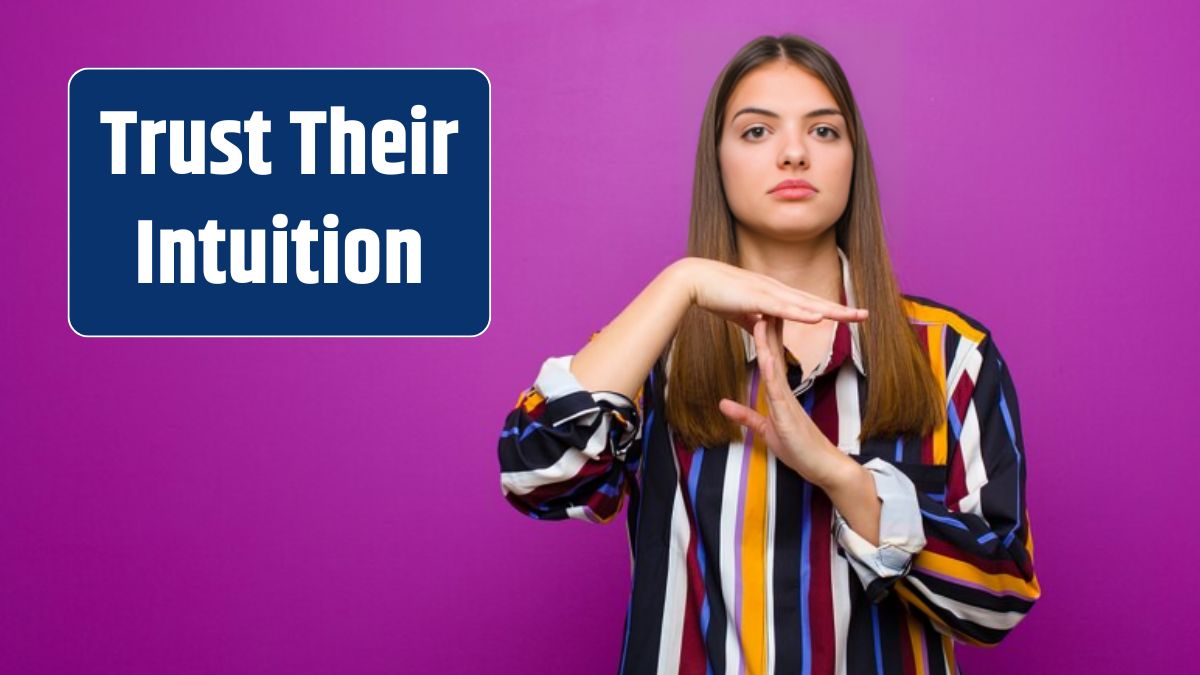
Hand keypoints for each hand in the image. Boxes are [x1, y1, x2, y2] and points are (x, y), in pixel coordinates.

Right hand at [674, 257, 867, 334]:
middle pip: (815, 302)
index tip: (849, 315)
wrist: (694, 280)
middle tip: (866, 315)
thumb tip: (764, 332)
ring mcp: (768, 292)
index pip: (808, 304)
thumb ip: (755, 322)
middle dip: (841, 309)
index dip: (830, 310)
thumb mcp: (741, 312)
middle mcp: (776, 290)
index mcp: (774, 294)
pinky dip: (802, 312)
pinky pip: (784, 307)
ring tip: (852, 316)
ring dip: (830, 310)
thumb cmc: (715, 294)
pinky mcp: (757, 298)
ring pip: (805, 304)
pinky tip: (819, 317)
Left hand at [716, 314, 851, 488]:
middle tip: (758, 298)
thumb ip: (746, 415)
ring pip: (775, 365)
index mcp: (780, 391)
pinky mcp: (789, 414)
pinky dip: (771, 371)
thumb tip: (723, 404)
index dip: (763, 333)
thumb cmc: (799, 450)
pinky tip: (766, 356)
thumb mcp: (766, 430)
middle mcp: (785, 390)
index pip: (770, 355)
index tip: (755, 309)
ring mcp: (788, 400)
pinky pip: (778, 389)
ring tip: (760, 316)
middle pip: (773, 352)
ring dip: (768, 341)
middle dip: (766, 326)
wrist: (824, 467)